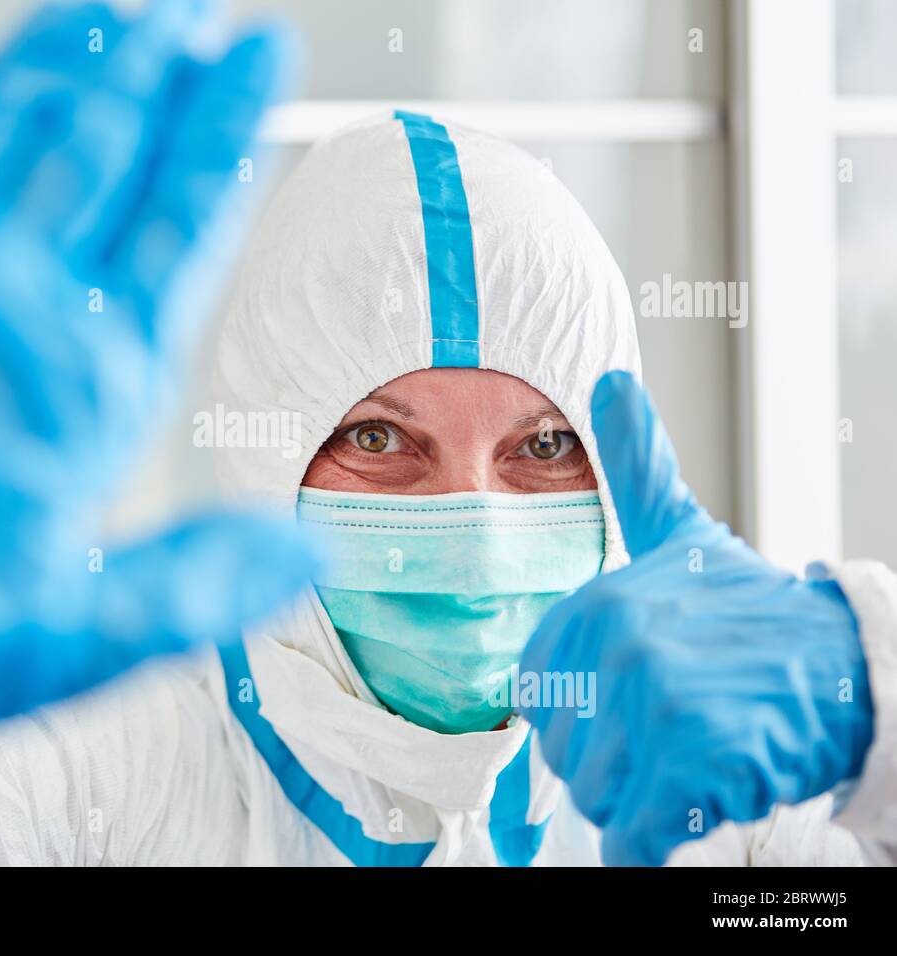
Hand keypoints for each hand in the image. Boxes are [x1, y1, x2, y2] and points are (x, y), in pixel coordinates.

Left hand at [519, 370, 873, 865]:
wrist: (853, 663)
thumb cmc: (756, 611)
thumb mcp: (686, 536)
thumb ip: (640, 468)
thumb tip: (612, 379)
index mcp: (594, 605)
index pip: (539, 703)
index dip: (587, 718)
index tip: (638, 703)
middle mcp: (616, 646)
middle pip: (568, 757)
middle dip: (617, 761)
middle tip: (678, 731)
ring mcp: (657, 703)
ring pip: (601, 800)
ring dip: (646, 797)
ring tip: (697, 753)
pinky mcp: (696, 763)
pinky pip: (636, 837)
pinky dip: (659, 841)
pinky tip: (697, 802)